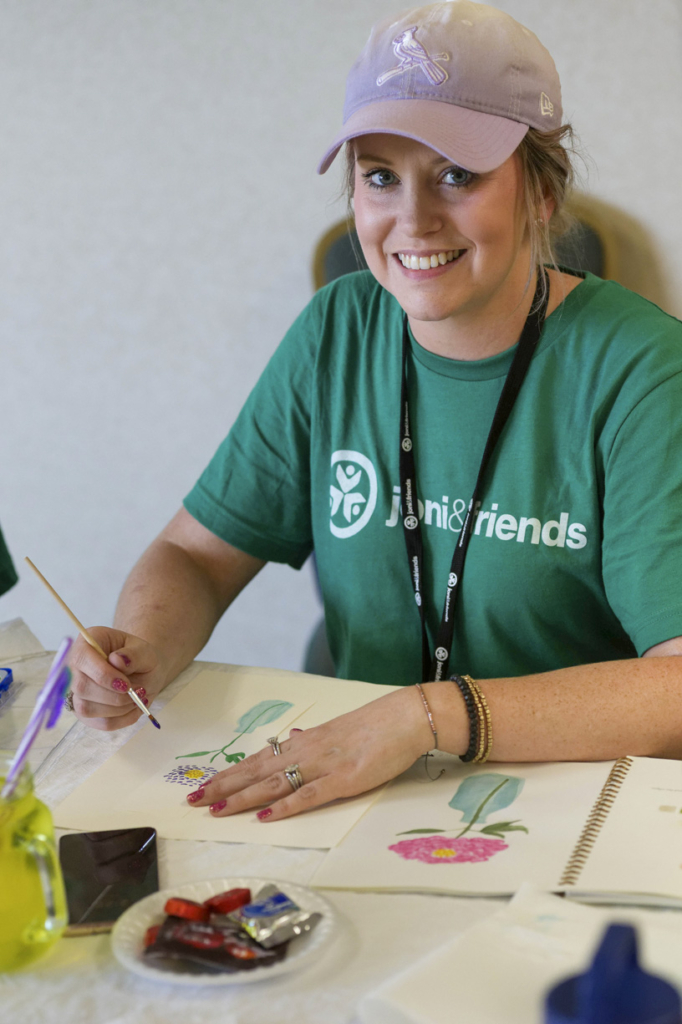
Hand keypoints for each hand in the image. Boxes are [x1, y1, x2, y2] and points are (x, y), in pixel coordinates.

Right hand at [68, 628, 164, 730]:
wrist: (142, 671)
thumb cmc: (139, 657)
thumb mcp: (144, 650)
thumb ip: (134, 654)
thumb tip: (117, 660)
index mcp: (86, 644)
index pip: (82, 659)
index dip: (103, 675)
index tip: (126, 684)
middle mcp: (74, 668)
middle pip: (82, 687)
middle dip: (114, 696)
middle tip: (138, 692)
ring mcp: (76, 692)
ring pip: (87, 708)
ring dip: (119, 708)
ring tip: (138, 698)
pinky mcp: (84, 712)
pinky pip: (99, 723)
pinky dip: (122, 719)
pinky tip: (134, 708)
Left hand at [185, 687, 433, 821]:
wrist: (405, 717)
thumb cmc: (374, 726)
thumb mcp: (335, 730)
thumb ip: (312, 739)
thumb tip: (291, 739)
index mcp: (304, 742)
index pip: (257, 760)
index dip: (229, 773)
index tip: (203, 784)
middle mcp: (306, 752)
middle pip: (256, 771)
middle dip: (223, 786)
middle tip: (193, 799)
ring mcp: (323, 766)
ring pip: (274, 783)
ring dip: (243, 797)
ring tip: (216, 809)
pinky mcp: (344, 780)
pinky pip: (309, 795)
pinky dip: (285, 806)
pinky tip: (266, 815)